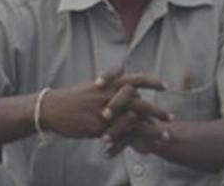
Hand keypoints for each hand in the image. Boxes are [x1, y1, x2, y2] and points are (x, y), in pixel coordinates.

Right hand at [40, 69, 169, 142]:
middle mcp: (110, 95)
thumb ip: (111, 88)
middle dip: (157, 110)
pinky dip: (132, 139)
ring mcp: (105, 112)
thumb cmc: (73, 97)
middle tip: (171, 117)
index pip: (137, 79)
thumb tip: (125, 91)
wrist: (52, 109)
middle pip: (140, 102)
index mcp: (110, 83)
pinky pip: (119, 134)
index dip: (152, 82)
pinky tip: (142, 145)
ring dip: (150, 128)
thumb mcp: (94, 86)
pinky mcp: (98, 128)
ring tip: (163, 135)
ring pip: (134, 120)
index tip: (166, 86)